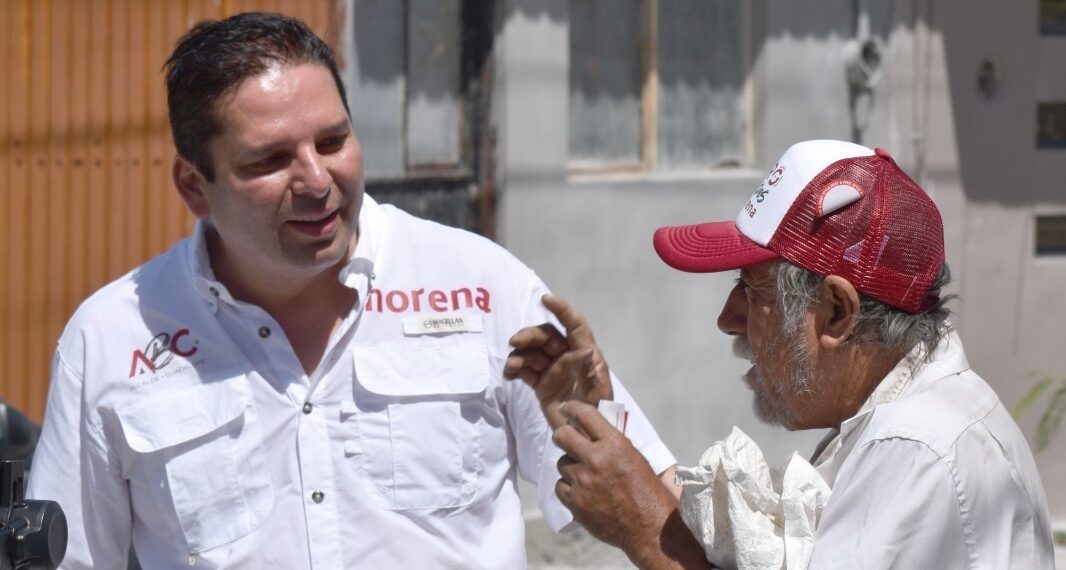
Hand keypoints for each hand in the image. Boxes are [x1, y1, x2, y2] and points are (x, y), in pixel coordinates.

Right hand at [504, 294, 612, 428]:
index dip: (562, 310)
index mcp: (585, 354)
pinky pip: (525, 370)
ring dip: (519, 354)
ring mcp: (553, 370)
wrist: (585, 438)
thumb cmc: (599, 413)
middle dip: (530, 335)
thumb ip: (589, 372)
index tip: (545, 299)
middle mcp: (568, 357)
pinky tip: (509, 374)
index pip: (574, 326)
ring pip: (533, 353)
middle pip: (546, 337)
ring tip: (511, 366)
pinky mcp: (541, 384)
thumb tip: (585, 351)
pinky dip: (515, 369)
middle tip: (515, 342)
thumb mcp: (598, 393)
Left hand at [554, 402, 710, 568]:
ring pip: (561, 463)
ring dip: (570, 466)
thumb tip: (591, 431)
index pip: (585, 414)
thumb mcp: (634, 457)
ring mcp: (583, 481)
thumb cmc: (647, 491)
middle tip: (566, 439)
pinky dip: (568, 487)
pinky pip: (560, 486)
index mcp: (614, 444)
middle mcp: (596, 459)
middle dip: (563, 435)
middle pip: (563, 436)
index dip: (571, 408)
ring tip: (585, 475)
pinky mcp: (575, 502)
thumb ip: (611, 443)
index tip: (565, 408)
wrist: (649, 526)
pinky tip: (582, 491)